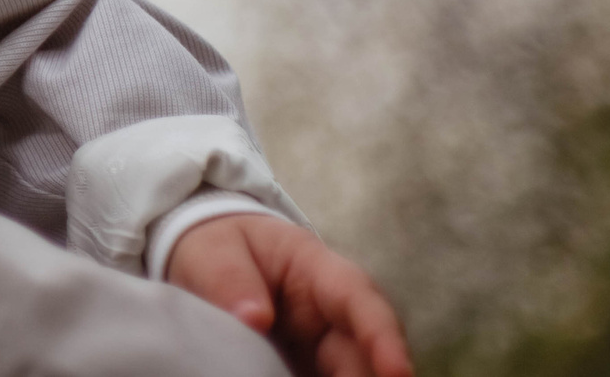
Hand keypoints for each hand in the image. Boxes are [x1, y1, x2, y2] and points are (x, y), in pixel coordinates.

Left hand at [168, 215, 410, 376]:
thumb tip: (254, 318)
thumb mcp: (213, 250)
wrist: (211, 260)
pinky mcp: (309, 371)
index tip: (398, 371)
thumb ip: (229, 279)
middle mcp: (332, 314)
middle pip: (365, 354)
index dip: (382, 336)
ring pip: (352, 375)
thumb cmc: (220, 245)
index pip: (358, 299)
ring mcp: (323, 348)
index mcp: (315, 269)